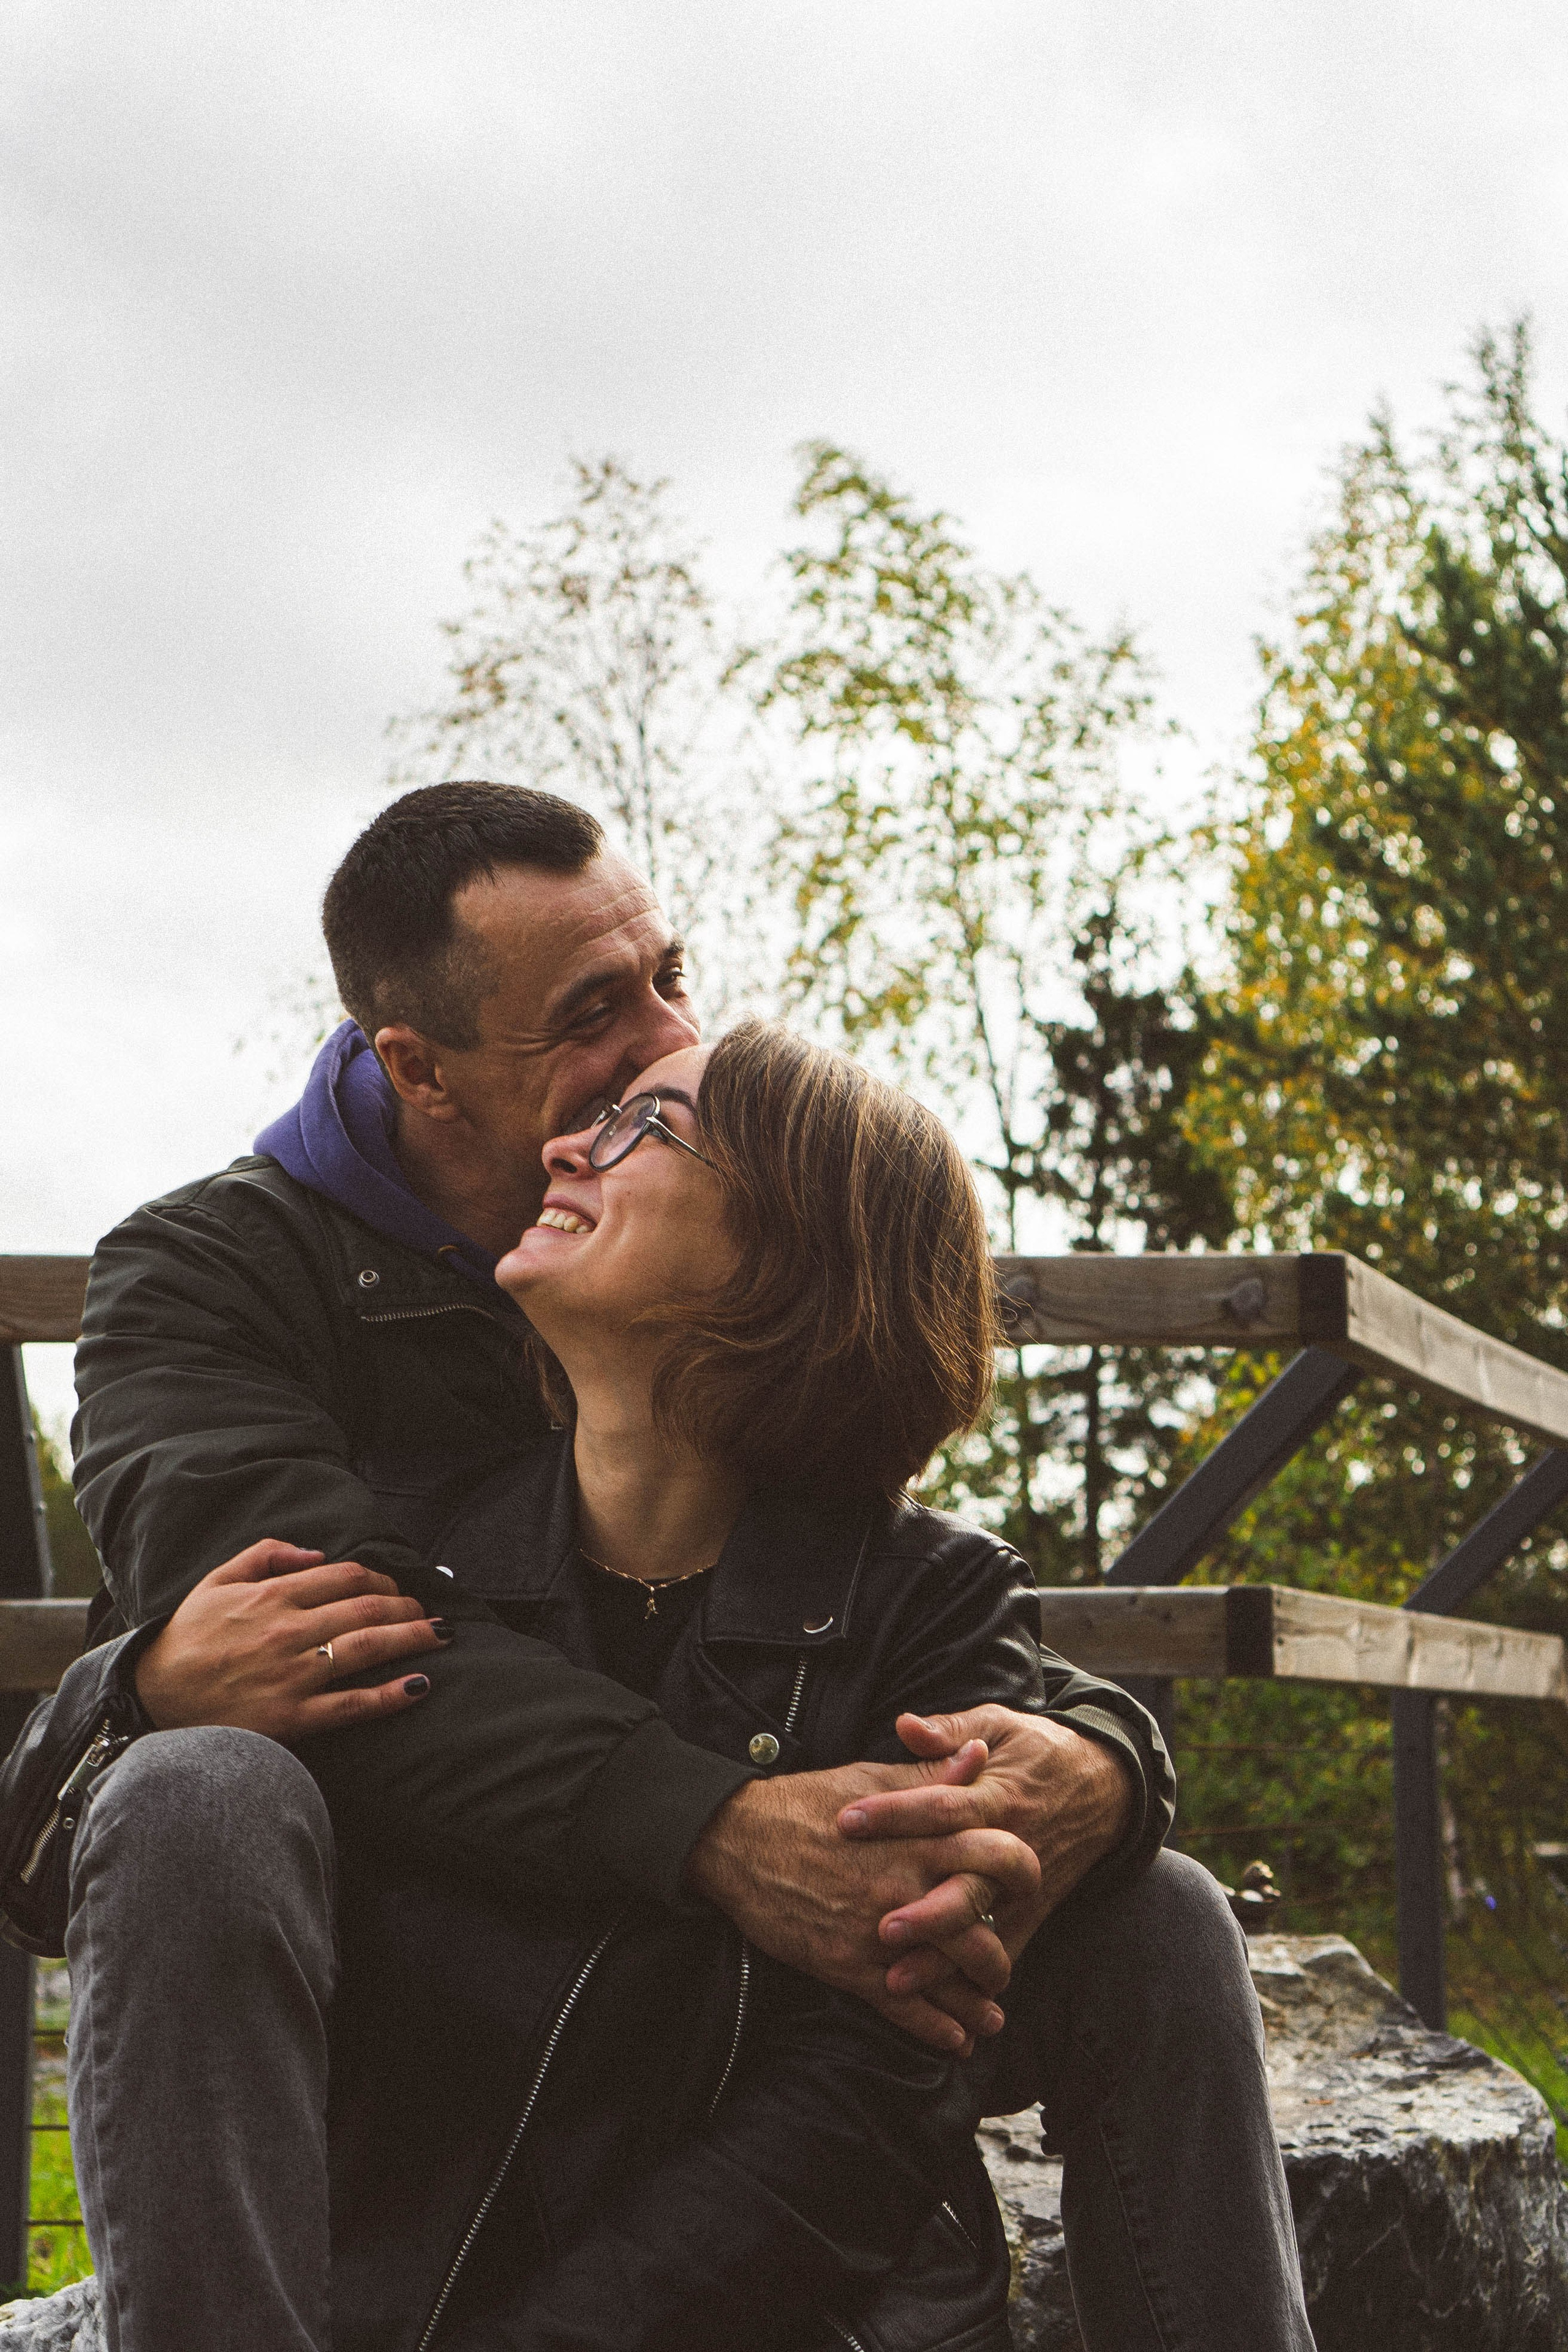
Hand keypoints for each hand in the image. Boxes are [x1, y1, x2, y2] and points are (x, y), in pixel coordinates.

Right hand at [134, 1541, 452, 1739]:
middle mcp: (287, 1631)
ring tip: (442, 1635)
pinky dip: (390, 1695)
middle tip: (429, 1613)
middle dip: (408, 1607)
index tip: (399, 1588)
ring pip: (368, 1649)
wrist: (151, 1700)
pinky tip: (419, 1685)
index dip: (383, 1580)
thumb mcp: (217, 1581)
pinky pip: (352, 1705)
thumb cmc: (187, 1639)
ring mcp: (291, 1675)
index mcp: (271, 1595)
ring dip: (413, 1639)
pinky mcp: (291, 1717)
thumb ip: (266, 1554)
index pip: (346, 1576)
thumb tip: (318, 1554)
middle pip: (367, 1609)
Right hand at [682, 1749, 1040, 2054]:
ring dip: (978, 2003)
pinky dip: (936, 2030)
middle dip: (1001, 1954)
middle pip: (982, 1927)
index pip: (997, 1853)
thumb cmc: (808, 1802)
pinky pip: (905, 2007)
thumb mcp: (873, 1777)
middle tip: (1004, 1966)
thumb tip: (981, 1753)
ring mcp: (881, 1929)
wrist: (738, 1840)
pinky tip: (955, 2043)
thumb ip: (931, 1772)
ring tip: (991, 2017)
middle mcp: (907, 1884)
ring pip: (950, 1975)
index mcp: (919, 1835)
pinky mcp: (850, 1965)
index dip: (1022, 1870)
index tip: (1028, 1884)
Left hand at [840, 1707, 1135, 2005]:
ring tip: (893, 1979)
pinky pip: (999, 1952)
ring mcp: (1023, 1888)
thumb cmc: (1036, 1751)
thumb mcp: (998, 1725)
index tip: (846, 1821)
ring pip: (980, 1929)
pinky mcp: (1030, 1914)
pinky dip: (967, 1981)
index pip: (941, 1806)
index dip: (894, 1813)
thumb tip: (904, 1724)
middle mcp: (1012, 1846)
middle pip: (967, 1883)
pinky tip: (930, 2004)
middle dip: (925, 1910)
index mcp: (997, 1795)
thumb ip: (950, 1729)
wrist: (1103, 1789)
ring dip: (939, 1958)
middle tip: (880, 1926)